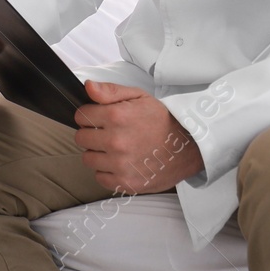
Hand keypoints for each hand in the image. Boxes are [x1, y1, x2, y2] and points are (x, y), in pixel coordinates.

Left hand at [73, 80, 203, 193]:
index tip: (99, 118)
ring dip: (98, 153)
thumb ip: (110, 91)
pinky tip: (121, 163)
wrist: (188, 147)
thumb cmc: (162, 120)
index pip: (80, 116)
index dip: (89, 115)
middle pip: (81, 138)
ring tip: (115, 148)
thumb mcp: (138, 96)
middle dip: (91, 133)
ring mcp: (120, 164)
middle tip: (108, 133)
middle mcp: (116, 141)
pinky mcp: (126, 183)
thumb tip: (88, 87)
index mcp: (117, 116)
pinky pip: (100, 177)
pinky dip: (107, 171)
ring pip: (88, 158)